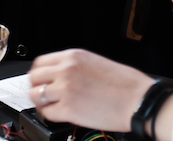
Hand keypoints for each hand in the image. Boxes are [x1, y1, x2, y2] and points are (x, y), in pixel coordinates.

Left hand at [28, 49, 155, 130]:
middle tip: (45, 94)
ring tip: (54, 105)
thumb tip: (59, 75)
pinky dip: (52, 115)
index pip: (40, 62)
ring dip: (42, 102)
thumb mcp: (97, 62)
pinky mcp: (68, 110)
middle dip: (37, 87)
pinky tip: (63, 114)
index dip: (39, 73)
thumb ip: (75, 66)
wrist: (138, 100)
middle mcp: (66, 70)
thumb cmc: (125, 84)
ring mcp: (65, 90)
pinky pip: (47, 113)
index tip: (42, 80)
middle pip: (33, 78)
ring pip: (36, 96)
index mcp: (74, 56)